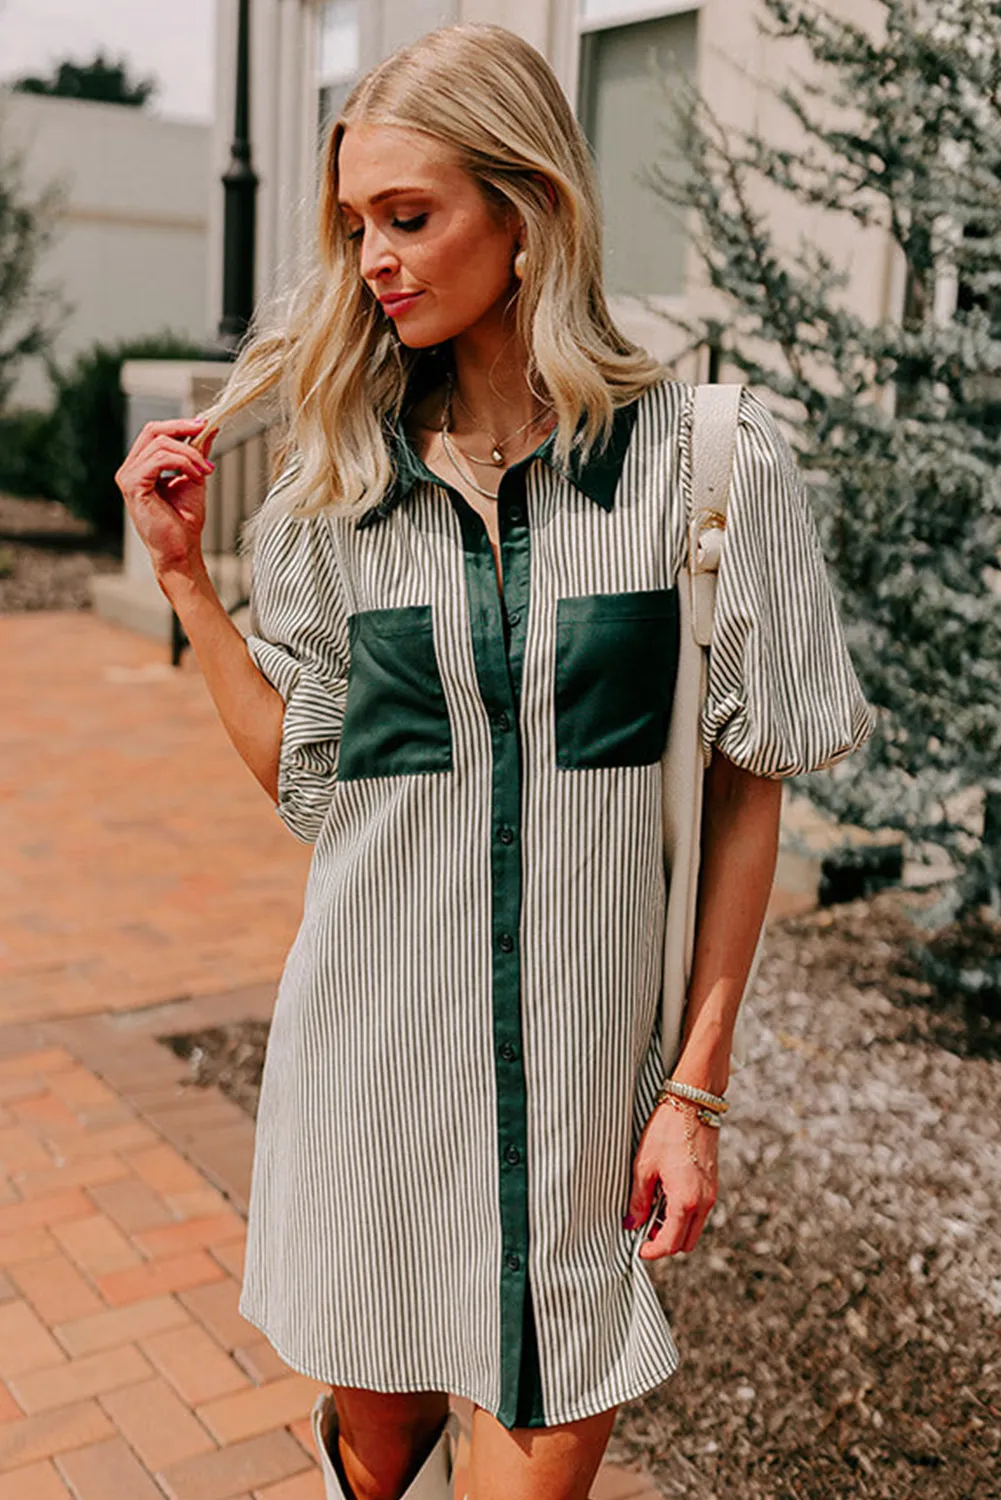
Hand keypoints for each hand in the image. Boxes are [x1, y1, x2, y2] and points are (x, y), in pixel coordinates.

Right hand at [114, 418, 217, 581]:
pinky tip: (196, 475)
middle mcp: (129, 469)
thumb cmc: (184, 520)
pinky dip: (183, 462)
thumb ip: (197, 452)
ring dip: (190, 453)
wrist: (182, 549)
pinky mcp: (132, 486)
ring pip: (160, 444)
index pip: (154, 432)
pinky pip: (159, 459)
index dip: (179, 424)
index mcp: (140, 466)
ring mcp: (127, 477)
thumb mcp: (194, 477)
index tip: (205, 425)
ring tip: (206, 469)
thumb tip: (209, 428)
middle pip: (153, 430)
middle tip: (206, 432)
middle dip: (183, 429)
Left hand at [623, 1100, 717, 1259]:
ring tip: (652, 1210)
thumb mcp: (644, 1166)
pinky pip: (699, 1211)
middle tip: (644, 1230)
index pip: (671, 1243)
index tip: (639, 1249)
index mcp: (685, 1200)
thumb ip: (638, 1200)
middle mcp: (704, 1201)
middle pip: (686, 1242)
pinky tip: (666, 1196)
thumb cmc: (667, 1131)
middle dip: (665, 1243)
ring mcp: (711, 1193)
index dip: (653, 1251)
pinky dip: (684, 1214)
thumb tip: (632, 1223)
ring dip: (675, 1228)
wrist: (693, 1104)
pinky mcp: (712, 1184)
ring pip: (694, 1228)